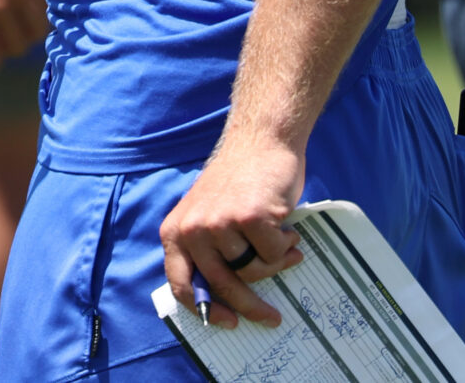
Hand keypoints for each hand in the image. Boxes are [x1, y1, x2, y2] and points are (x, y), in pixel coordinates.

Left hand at [161, 134, 307, 330]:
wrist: (262, 141)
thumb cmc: (239, 182)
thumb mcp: (208, 215)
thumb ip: (209, 251)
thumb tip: (226, 301)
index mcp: (176, 231)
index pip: (181, 284)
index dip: (204, 310)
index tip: (228, 323)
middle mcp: (193, 229)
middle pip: (223, 286)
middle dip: (250, 306)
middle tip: (271, 318)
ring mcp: (220, 224)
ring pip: (254, 271)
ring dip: (274, 262)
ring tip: (281, 241)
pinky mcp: (249, 218)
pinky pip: (274, 255)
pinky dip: (286, 246)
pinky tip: (287, 228)